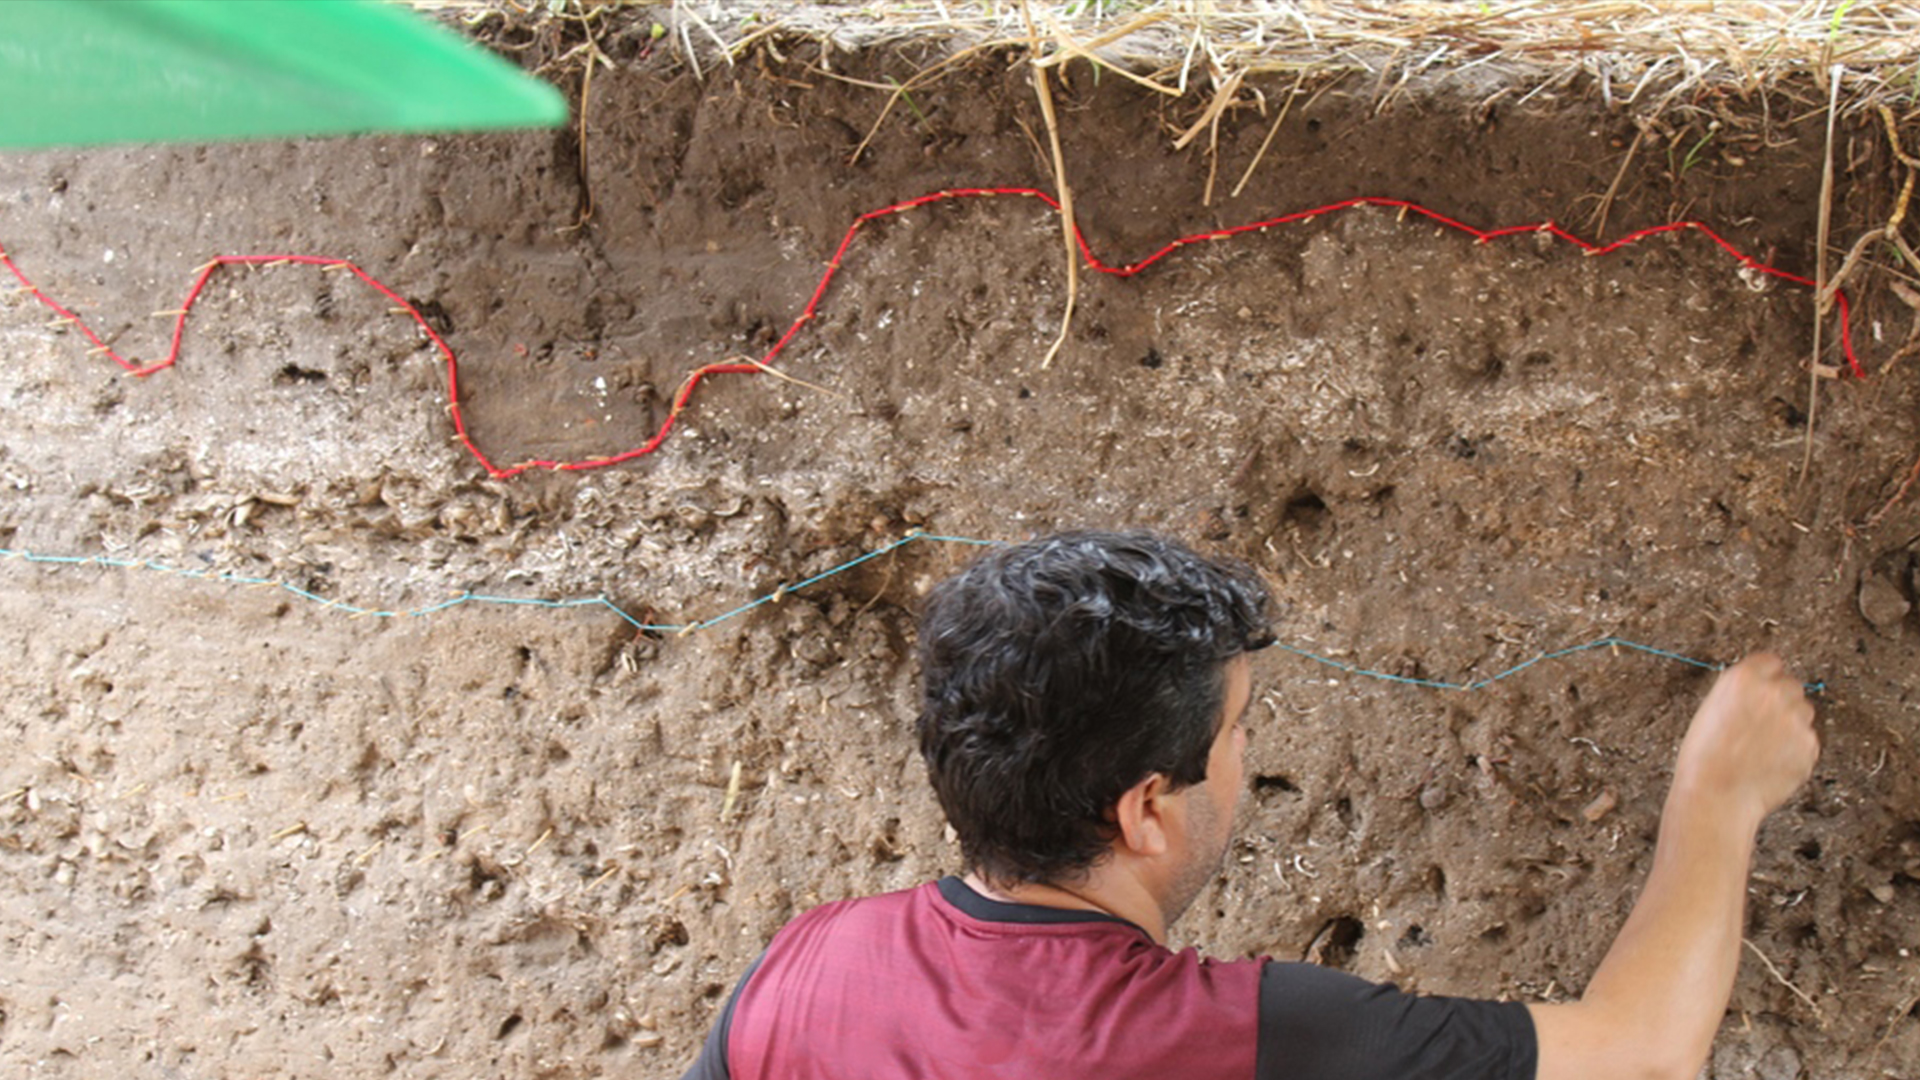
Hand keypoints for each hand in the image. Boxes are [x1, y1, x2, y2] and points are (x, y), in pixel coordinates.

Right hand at [1670, 653, 1818, 827]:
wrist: (1717, 796)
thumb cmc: (1705, 759)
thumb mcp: (1710, 710)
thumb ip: (1739, 693)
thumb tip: (1759, 689)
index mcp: (1743, 679)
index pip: (1770, 661)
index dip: (1765, 676)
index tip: (1763, 686)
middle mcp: (1774, 693)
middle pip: (1791, 685)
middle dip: (1780, 701)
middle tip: (1761, 723)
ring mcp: (1796, 719)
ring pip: (1803, 712)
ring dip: (1790, 724)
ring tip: (1762, 746)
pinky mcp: (1810, 745)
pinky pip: (1807, 741)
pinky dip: (1795, 749)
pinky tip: (1770, 760)